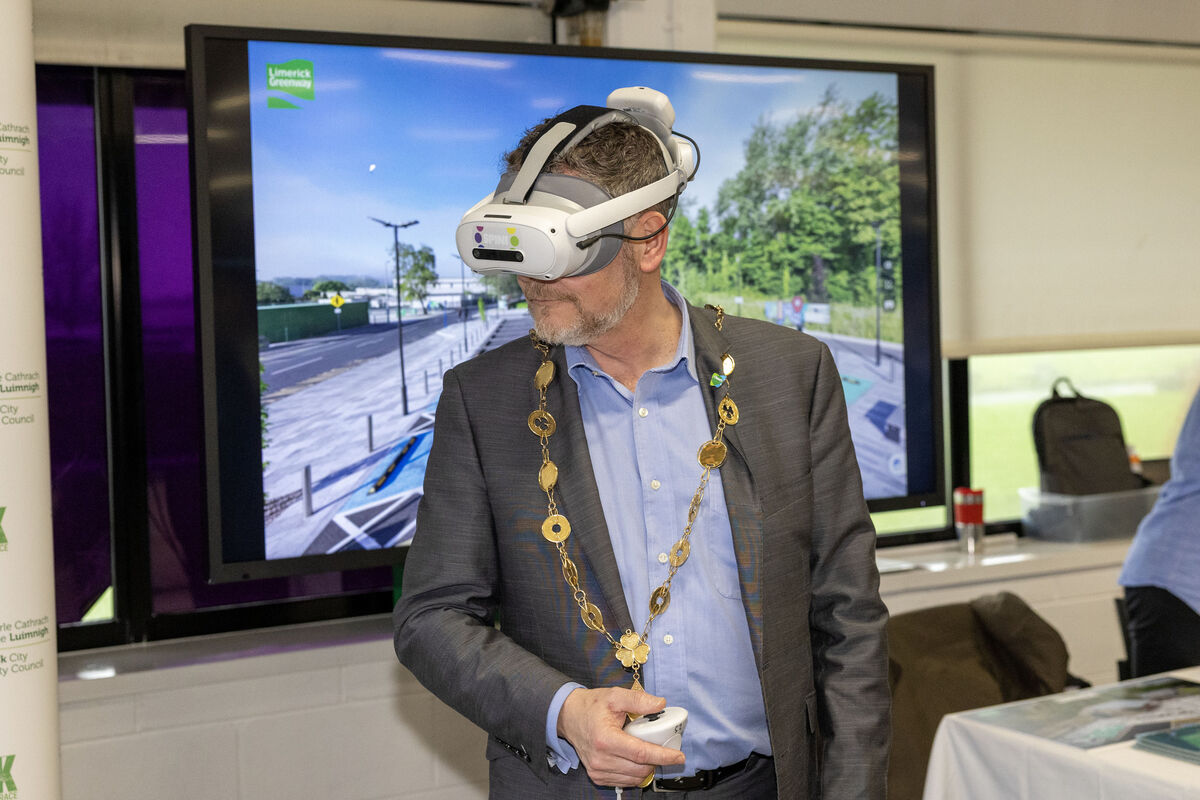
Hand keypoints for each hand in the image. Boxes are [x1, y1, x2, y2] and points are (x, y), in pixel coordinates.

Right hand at [557, 687, 685, 786]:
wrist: (569, 716)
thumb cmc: (592, 706)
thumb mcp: (615, 695)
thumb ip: (638, 699)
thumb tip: (661, 705)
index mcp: (605, 739)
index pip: (641, 753)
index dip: (663, 756)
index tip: (678, 756)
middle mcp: (601, 758)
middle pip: (640, 768)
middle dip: (658, 761)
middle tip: (664, 748)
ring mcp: (598, 770)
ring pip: (634, 778)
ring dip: (646, 767)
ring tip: (648, 751)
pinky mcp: (597, 776)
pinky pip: (624, 781)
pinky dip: (635, 773)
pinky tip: (635, 759)